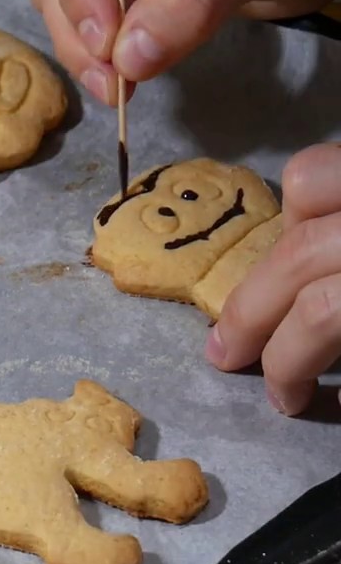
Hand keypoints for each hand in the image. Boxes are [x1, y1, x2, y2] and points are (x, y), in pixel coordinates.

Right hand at [28, 0, 340, 105]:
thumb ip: (189, 0)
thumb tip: (129, 60)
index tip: (108, 51)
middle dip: (78, 34)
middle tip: (111, 87)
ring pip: (65, 0)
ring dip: (84, 49)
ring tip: (116, 88)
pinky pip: (91, 15)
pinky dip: (102, 50)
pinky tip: (124, 75)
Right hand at [206, 144, 340, 415]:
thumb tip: (333, 387)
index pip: (325, 312)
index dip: (291, 364)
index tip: (288, 401)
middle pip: (300, 254)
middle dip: (253, 313)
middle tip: (233, 357)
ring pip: (311, 183)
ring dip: (276, 240)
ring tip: (273, 286)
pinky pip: (332, 162)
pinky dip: (309, 197)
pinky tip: (315, 234)